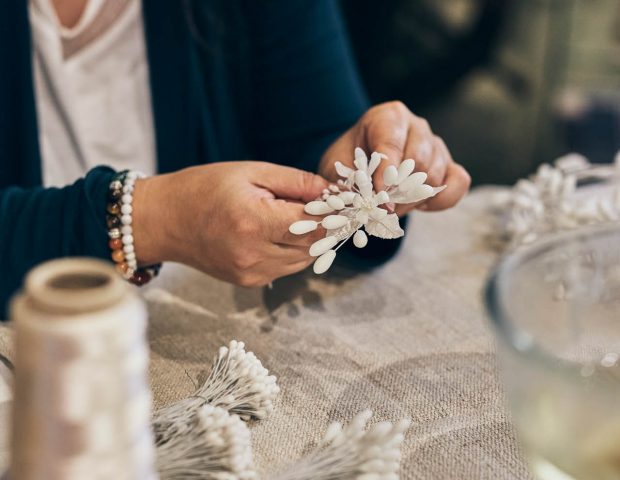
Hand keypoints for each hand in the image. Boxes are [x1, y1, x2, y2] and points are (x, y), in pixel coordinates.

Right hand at [132, 162, 327, 286]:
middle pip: (313, 246)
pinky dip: (293, 252)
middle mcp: (254, 254)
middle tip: (329, 208)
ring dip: (312, 241)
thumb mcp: (251, 172)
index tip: (341, 202)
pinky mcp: (248, 282)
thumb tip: (331, 191)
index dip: (333, 214)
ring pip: (303, 261)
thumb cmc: (204, 188)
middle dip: (326, 227)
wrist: (165, 220)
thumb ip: (295, 182)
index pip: (314, 226)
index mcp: (253, 222)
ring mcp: (251, 273)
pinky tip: (283, 233)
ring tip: (304, 218)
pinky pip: (285, 268)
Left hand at [319, 101, 470, 214]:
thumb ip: (342, 181)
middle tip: (381, 208)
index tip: (379, 194)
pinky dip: (440, 200)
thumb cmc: (350, 162)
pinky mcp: (450, 164)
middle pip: (418, 161)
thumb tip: (344, 196)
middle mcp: (416, 126)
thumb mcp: (336, 168)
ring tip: (393, 208)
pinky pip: (458, 182)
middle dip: (398, 191)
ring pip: (435, 175)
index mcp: (388, 117)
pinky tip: (419, 204)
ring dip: (413, 200)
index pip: (392, 143)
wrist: (363, 165)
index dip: (386, 172)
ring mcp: (436, 144)